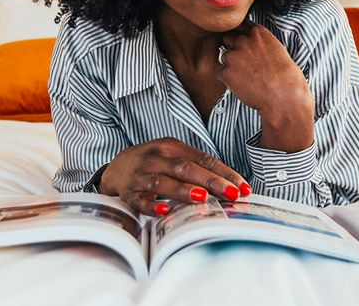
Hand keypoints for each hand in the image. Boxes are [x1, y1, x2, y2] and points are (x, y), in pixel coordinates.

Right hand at [99, 138, 249, 215]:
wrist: (116, 167)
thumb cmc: (154, 163)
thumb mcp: (173, 156)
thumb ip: (197, 167)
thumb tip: (230, 184)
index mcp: (171, 147)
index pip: (203, 159)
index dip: (224, 173)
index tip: (242, 187)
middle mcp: (156, 158)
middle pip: (185, 169)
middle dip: (211, 181)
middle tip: (231, 194)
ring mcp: (140, 175)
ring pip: (163, 183)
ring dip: (183, 190)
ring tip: (202, 198)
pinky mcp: (128, 193)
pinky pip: (140, 200)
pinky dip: (152, 205)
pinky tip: (165, 210)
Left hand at [216, 20, 314, 120]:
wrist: (284, 97)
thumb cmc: (287, 78)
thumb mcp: (278, 50)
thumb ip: (261, 44)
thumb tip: (253, 47)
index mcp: (258, 33)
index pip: (241, 25)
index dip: (240, 34)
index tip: (242, 41)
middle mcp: (244, 41)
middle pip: (228, 38)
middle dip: (233, 47)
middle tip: (242, 61)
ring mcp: (233, 56)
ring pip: (224, 56)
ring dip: (230, 64)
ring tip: (246, 77)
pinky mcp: (226, 72)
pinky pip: (219, 71)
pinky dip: (226, 78)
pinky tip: (240, 84)